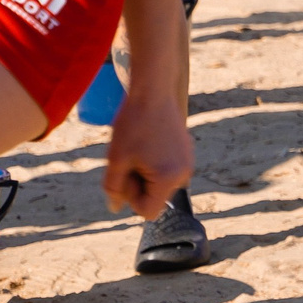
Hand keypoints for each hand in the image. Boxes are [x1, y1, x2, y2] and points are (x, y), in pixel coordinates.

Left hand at [101, 87, 194, 220]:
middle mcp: (184, 174)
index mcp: (169, 178)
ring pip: (159, 184)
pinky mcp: (186, 152)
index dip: (131, 197)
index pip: (147, 211)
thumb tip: (116, 207)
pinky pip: (166, 170)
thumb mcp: (116, 159)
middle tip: (130, 157)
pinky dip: (154, 163)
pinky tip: (147, 142)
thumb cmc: (133, 124)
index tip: (126, 172)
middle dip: (138, 183)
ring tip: (139, 148)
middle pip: (154, 198)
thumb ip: (114, 188)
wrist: (153, 90)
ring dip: (145, 172)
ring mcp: (188, 162)